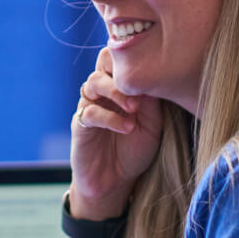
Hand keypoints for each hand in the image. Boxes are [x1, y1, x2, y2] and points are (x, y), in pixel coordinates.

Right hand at [70, 48, 163, 217]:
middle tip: (141, 89)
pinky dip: (110, 118)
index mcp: (121, 84)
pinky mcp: (80, 125)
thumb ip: (153, 101)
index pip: (122, 56)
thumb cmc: (135, 150)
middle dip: (122, 69)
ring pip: (94, 82)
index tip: (156, 74)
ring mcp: (89, 105)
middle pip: (104, 59)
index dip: (136, 57)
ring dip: (116, 92)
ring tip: (134, 109)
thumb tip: (158, 75)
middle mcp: (103, 90)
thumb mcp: (153, 124)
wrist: (114, 181)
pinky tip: (127, 128)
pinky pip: (90, 111)